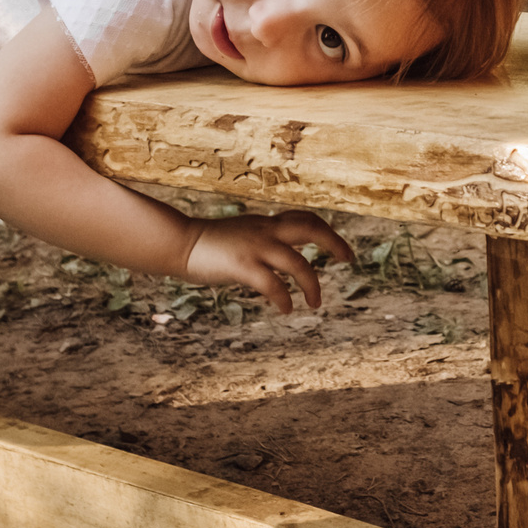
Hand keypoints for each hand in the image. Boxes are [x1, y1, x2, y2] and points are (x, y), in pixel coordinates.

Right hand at [181, 211, 352, 312]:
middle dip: (335, 242)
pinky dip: (284, 298)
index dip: (329, 232)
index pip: (305, 219)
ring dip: (312, 285)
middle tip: (348, 260)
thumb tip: (280, 257)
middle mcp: (265, 231)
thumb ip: (263, 241)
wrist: (179, 242)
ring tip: (315, 303)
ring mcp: (255, 247)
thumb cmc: (208, 243)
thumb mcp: (242, 235)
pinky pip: (273, 284)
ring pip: (298, 262)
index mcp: (266, 224)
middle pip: (311, 227)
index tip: (342, 250)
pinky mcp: (242, 265)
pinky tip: (286, 308)